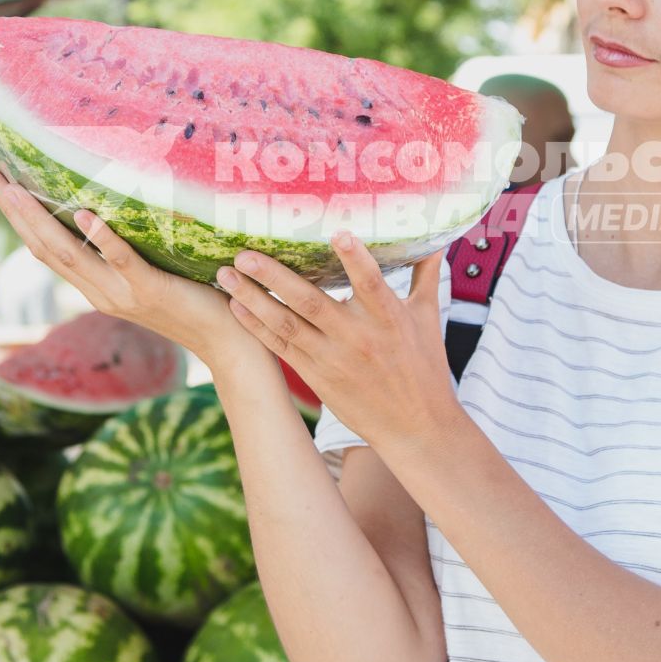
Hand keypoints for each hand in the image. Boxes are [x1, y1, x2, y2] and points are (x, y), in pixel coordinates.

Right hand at [0, 169, 266, 373]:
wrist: (230, 342)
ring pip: (70, 254)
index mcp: (97, 286)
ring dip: (40, 219)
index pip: (46, 248)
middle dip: (15, 211)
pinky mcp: (151, 290)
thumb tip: (113, 211)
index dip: (19, 218)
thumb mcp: (152, 275)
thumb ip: (128, 254)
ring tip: (16, 188)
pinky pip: (122, 262)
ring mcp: (122, 293)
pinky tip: (84, 212)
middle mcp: (100, 292)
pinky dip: (101, 237)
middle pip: (45, 247)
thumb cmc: (197, 300)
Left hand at [216, 231, 454, 446]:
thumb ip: (425, 275)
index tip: (337, 234)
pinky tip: (236, 306)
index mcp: (389, 319)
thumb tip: (434, 239)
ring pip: (287, 324)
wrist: (415, 428)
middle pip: (311, 302)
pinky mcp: (316, 376)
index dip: (355, 260)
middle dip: (275, 277)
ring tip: (226, 275)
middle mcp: (358, 338)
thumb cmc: (424, 369)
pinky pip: (281, 347)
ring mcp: (332, 359)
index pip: (372, 284)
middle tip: (245, 254)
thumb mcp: (428, 319)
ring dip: (253, 298)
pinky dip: (257, 326)